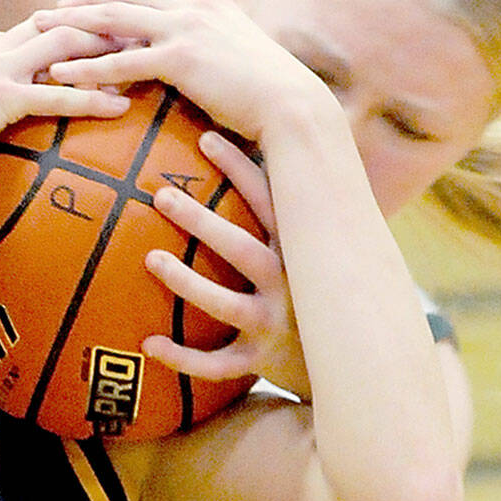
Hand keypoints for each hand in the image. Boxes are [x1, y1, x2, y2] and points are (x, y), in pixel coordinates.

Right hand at [0, 15, 129, 170]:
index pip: (36, 27)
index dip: (73, 21)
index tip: (108, 20)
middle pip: (58, 27)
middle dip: (101, 24)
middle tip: (140, 27)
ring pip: (64, 50)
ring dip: (106, 52)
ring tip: (145, 56)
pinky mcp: (0, 99)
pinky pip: (57, 97)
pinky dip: (92, 100)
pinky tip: (122, 108)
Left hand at [33, 0, 320, 142]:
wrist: (290, 104)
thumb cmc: (264, 86)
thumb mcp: (234, 51)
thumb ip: (209, 39)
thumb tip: (194, 50)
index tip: (72, 1)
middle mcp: (190, 4)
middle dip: (77, 1)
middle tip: (42, 13)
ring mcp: (186, 27)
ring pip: (114, 19)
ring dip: (71, 25)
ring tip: (37, 34)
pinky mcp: (182, 57)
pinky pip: (123, 60)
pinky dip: (88, 66)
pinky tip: (61, 75)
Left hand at [142, 130, 311, 398]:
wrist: (353, 360)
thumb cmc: (315, 292)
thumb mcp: (313, 251)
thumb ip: (286, 214)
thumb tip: (257, 150)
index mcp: (299, 250)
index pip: (269, 200)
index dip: (239, 167)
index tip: (205, 137)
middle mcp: (290, 285)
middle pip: (241, 248)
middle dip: (202, 220)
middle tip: (161, 194)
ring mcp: (274, 324)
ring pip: (225, 304)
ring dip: (186, 282)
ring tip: (150, 258)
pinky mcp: (261, 358)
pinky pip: (217, 363)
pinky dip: (183, 358)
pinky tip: (148, 344)